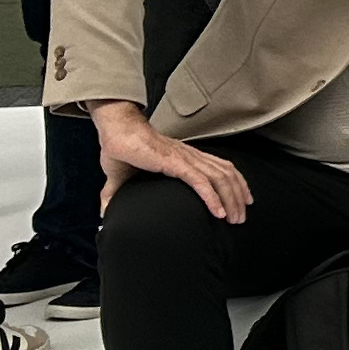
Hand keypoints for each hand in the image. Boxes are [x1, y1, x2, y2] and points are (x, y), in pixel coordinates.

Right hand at [98, 105, 249, 221]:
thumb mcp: (123, 177)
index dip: (236, 184)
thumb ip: (116, 194)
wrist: (115, 131)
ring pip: (219, 179)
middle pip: (227, 176)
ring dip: (230, 200)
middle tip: (241, 217)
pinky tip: (218, 212)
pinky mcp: (174, 163)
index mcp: (186, 157)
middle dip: (238, 197)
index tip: (242, 201)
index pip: (222, 168)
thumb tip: (105, 211)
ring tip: (234, 218)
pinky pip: (200, 181)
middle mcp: (191, 156)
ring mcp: (185, 159)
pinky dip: (212, 197)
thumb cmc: (120, 149)